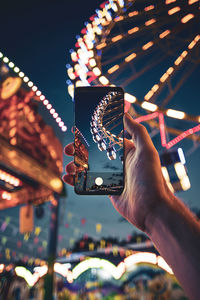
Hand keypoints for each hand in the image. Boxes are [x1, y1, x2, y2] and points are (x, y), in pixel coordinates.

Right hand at [63, 113, 171, 231]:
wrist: (151, 209)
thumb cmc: (151, 179)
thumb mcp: (147, 151)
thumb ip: (137, 132)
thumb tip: (125, 114)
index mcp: (127, 151)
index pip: (106, 139)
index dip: (92, 134)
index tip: (78, 130)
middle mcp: (118, 163)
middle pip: (94, 152)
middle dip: (80, 150)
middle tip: (68, 149)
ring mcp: (111, 176)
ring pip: (89, 167)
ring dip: (76, 165)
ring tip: (69, 166)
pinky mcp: (106, 189)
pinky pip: (88, 182)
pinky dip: (77, 180)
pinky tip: (68, 178)